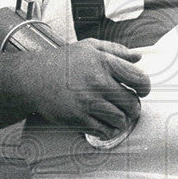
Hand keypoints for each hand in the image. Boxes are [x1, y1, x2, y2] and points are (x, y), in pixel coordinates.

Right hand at [29, 38, 150, 136]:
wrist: (33, 79)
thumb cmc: (62, 62)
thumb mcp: (89, 47)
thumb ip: (116, 50)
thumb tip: (138, 57)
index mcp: (104, 63)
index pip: (140, 80)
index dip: (144, 88)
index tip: (141, 90)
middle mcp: (98, 82)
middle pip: (132, 103)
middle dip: (133, 107)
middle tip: (128, 107)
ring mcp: (88, 102)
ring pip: (121, 119)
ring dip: (122, 120)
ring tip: (116, 116)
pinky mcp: (79, 118)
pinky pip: (104, 131)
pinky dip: (108, 130)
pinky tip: (104, 124)